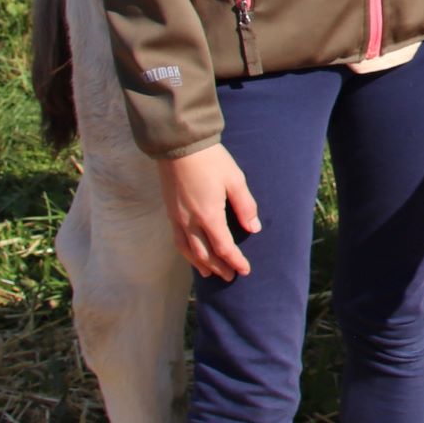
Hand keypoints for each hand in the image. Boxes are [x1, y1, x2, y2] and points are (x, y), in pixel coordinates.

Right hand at [159, 142, 260, 278]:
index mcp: (209, 215)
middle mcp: (190, 222)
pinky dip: (186, 252)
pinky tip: (192, 254)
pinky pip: (178, 240)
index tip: (245, 270)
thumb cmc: (211, 161)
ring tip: (210, 273)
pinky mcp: (170, 212)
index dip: (235, 261)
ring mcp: (177, 218)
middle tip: (231, 277)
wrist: (179, 145)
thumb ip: (245, 206)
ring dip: (201, 264)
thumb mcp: (235, 180)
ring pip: (188, 251)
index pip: (224, 248)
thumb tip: (253, 228)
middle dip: (219, 267)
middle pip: (205, 254)